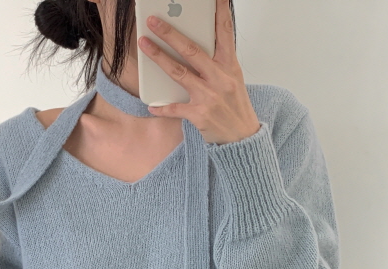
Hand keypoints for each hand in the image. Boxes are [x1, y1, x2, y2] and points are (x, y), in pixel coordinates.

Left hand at [137, 0, 260, 144]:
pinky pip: (175, 109)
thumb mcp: (232, 80)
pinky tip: (151, 105)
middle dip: (170, 33)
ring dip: (159, 58)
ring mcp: (209, 96)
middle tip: (154, 21)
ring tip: (145, 45)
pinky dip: (162, 108)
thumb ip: (216, 64)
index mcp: (230, 66)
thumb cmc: (235, 107)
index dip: (219, 12)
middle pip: (191, 50)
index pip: (224, 33)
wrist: (243, 138)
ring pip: (179, 72)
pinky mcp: (200, 114)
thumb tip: (192, 50)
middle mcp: (220, 78)